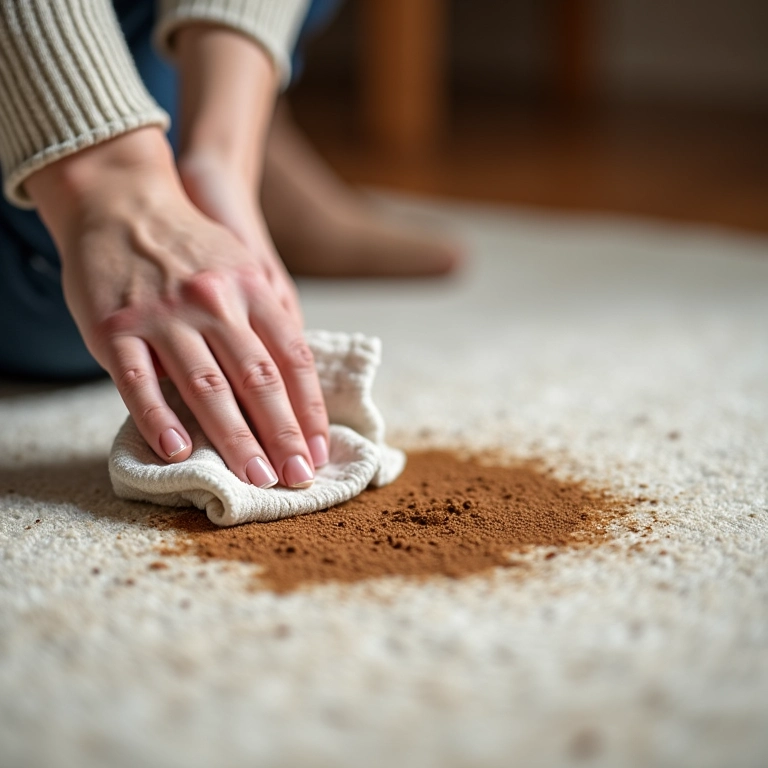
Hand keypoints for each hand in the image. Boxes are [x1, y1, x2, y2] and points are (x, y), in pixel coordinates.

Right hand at [26, 128, 329, 487]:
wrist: (120, 199)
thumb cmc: (190, 246)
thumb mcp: (243, 263)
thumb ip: (271, 313)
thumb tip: (298, 373)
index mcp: (252, 289)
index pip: (293, 359)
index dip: (309, 409)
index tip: (320, 450)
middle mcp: (215, 302)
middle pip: (259, 379)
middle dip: (283, 434)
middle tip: (298, 479)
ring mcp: (164, 314)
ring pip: (207, 385)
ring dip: (236, 438)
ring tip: (256, 479)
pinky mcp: (116, 326)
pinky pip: (139, 380)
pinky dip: (159, 418)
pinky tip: (179, 452)